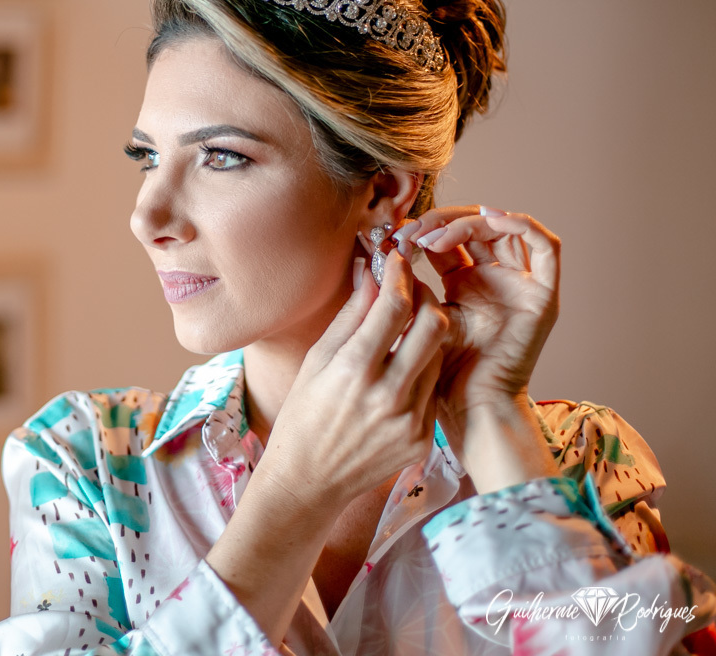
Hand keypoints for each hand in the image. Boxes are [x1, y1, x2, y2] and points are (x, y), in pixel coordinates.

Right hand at [205, 248, 448, 644]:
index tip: (396, 261)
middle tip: (411, 291)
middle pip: (434, 325)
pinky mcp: (422, 439)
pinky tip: (400, 370)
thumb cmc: (303, 414)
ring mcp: (409, 420)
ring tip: (404, 330)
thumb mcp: (317, 360)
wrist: (308, 480)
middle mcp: (386, 395)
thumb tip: (370, 272)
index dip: (399, 275)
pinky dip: (420, 371)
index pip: (394, 306)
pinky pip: (432, 388)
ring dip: (425, 335)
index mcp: (353, 370)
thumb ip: (350, 316)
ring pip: (438, 355)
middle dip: (425, 299)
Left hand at [396, 206, 560, 488]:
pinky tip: (489, 219)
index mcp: (464, 283)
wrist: (470, 410)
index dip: (422, 229)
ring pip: (504, 229)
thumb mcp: (414, 321)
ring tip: (437, 233)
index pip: (447, 238)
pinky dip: (520, 224)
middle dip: (441, 222)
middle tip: (410, 230)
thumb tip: (375, 257)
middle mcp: (495, 279)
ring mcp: (522, 286)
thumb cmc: (436, 375)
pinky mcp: (544, 296)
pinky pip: (546, 247)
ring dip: (470, 221)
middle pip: (475, 228)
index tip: (392, 234)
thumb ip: (404, 291)